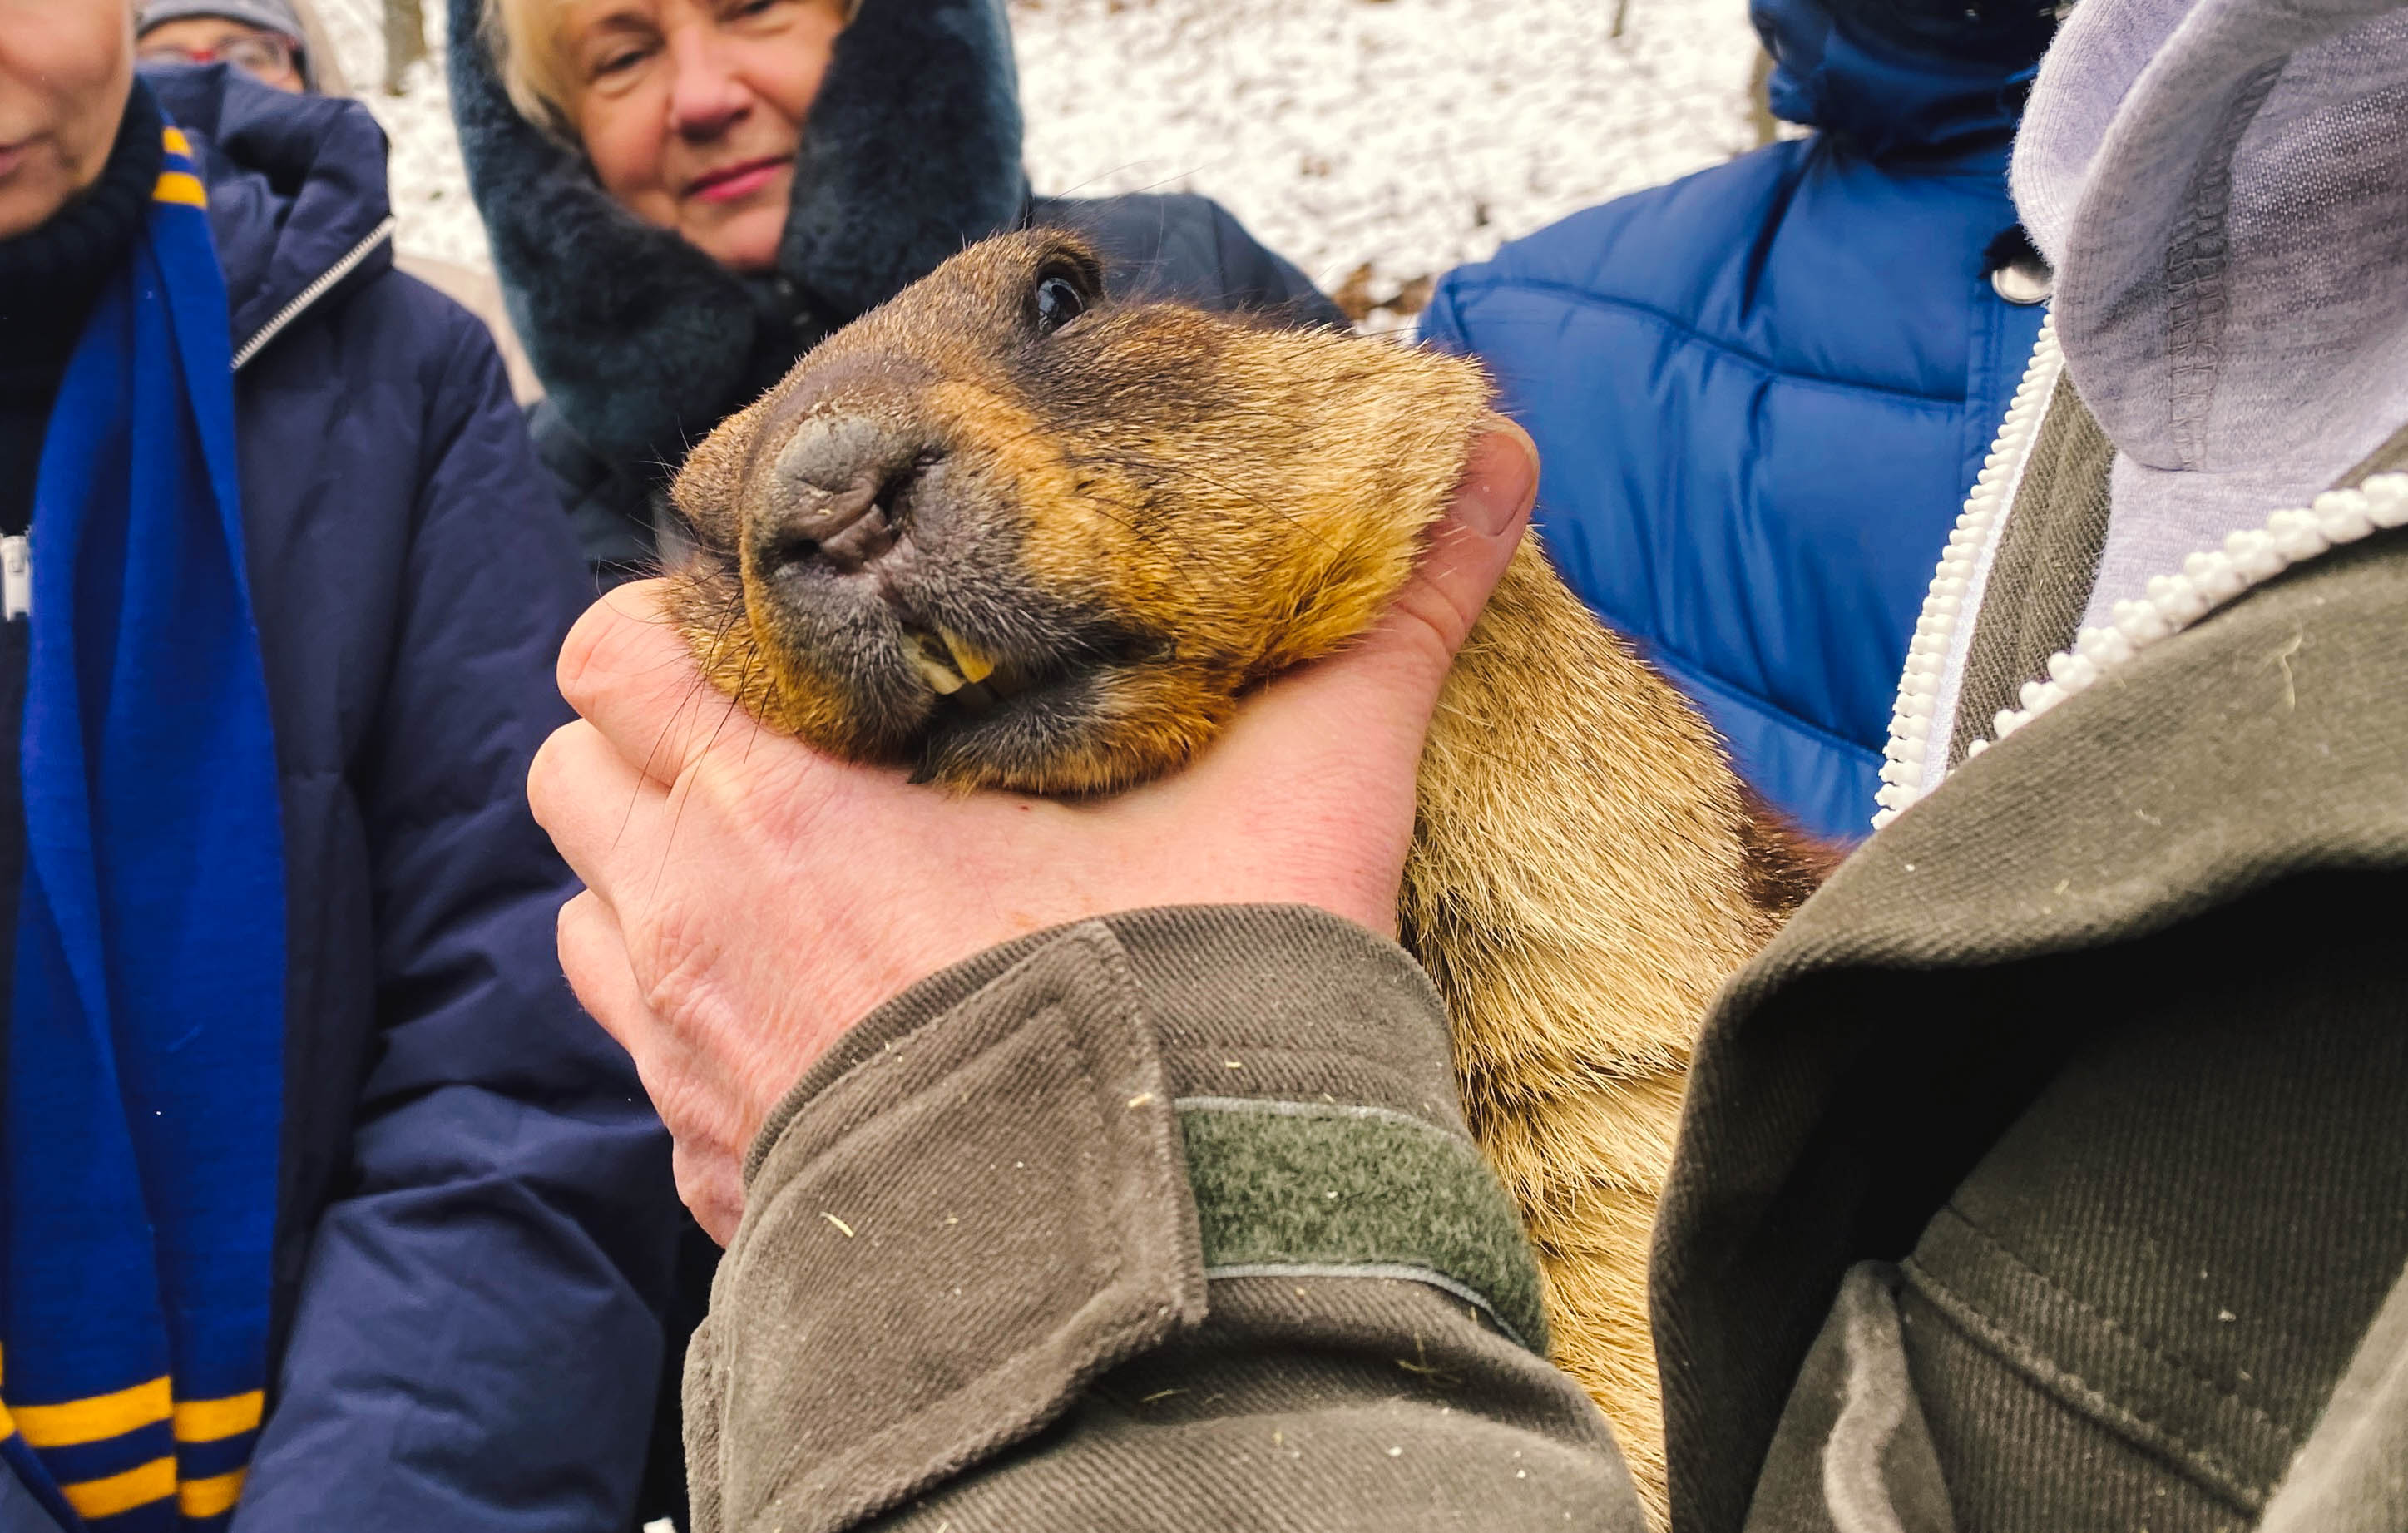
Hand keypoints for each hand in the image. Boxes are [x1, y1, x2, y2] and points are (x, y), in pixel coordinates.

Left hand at [529, 421, 1539, 1241]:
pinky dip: (698, 1025)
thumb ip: (1389, 617)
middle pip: (574, 770)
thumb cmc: (1207, 1004)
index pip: (615, 647)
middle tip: (791, 751)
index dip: (680, 624)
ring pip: (590, 917)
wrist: (1169, 1259)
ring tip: (799, 882)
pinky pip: (644, 1067)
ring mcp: (690, 1060)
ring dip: (662, 884)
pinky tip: (825, 1015)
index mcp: (783, 799)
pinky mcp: (716, 1178)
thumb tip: (1493, 458)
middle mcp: (696, 922)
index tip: (781, 635)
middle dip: (658, 749)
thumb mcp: (1306, 786)